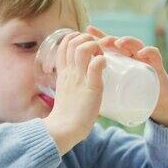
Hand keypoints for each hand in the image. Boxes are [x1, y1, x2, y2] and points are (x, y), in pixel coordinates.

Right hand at [43, 32, 109, 154]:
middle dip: (87, 38)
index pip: (64, 45)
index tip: (87, 45)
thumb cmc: (67, 116)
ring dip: (95, 45)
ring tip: (101, 54)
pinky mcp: (91, 88)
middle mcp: (69, 72)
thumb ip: (74, 85)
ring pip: (83, 49)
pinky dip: (102, 60)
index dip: (75, 38)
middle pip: (73, 41)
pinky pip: (95, 65)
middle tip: (97, 49)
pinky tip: (105, 64)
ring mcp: (79, 79)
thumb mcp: (66, 93)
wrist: (64, 130)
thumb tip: (85, 83)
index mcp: (63, 73)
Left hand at [86, 25, 167, 126]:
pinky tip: (141, 53)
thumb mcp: (116, 91)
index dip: (100, 35)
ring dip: (127, 41)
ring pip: (137, 44)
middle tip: (102, 42)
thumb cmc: (134, 97)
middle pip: (122, 43)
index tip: (88, 28)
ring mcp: (145, 60)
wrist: (156, 106)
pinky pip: (154, 54)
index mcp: (122, 60)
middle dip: (111, 39)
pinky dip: (148, 51)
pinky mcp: (157, 66)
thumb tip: (79, 96)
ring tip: (118, 44)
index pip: (110, 44)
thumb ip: (103, 88)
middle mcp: (133, 57)